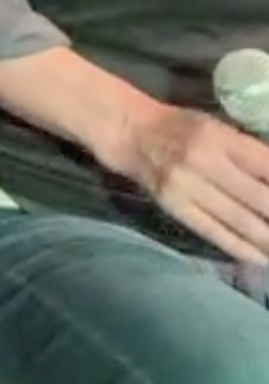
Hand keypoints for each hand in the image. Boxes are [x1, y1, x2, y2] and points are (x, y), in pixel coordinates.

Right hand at [110, 101, 268, 265]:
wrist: (130, 133)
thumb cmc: (181, 127)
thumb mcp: (219, 129)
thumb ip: (251, 154)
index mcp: (220, 138)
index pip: (268, 167)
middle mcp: (204, 162)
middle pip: (260, 199)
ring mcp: (187, 187)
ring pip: (241, 221)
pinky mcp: (175, 207)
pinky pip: (214, 232)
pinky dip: (241, 248)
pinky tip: (262, 258)